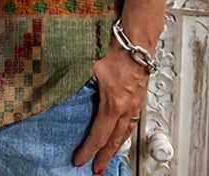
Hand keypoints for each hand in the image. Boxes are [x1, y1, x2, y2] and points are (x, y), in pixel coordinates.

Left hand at [73, 37, 150, 172]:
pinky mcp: (139, 98)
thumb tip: (69, 84)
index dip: (89, 150)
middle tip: (96, 168)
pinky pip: (132, 122)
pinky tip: (122, 133)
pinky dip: (125, 132)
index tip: (80, 161)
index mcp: (113, 104)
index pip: (99, 135)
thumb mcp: (92, 68)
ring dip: (116, 146)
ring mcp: (134, 104)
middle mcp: (126, 108)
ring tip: (109, 155)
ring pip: (125, 132)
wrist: (137, 44)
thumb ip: (82, 80)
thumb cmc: (116, 52)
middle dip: (104, 156)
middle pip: (114, 140)